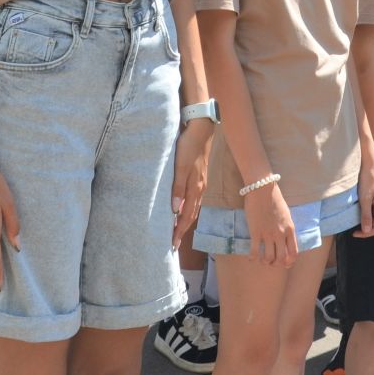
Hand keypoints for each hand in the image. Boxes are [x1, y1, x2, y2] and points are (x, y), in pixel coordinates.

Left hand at [171, 119, 214, 242]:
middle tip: (174, 244)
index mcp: (195, 189)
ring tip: (176, 231)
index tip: (172, 244)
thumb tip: (174, 210)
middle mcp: (199, 189)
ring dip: (185, 221)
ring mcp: (200, 184)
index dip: (179, 231)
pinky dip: (187, 209)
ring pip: (192, 208)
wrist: (201, 130)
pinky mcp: (199, 178)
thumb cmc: (188, 147)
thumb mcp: (180, 167)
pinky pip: (193, 200)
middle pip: (190, 215)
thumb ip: (177, 188)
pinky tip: (181, 209)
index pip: (185, 216)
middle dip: (182, 230)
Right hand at [244, 182, 298, 266]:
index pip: (294, 253)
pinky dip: (253, 258)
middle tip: (271, 262)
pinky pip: (254, 251)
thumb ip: (287, 227)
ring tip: (261, 259)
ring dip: (265, 262)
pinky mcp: (256, 232)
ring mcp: (268, 234)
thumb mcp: (287, 214)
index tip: (284, 263)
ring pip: (269, 258)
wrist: (262, 189)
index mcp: (290, 229)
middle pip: (282, 259)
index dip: (289, 262)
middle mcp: (280, 234)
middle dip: (276, 264)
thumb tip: (285, 238)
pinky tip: (251, 257)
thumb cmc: (274, 199)